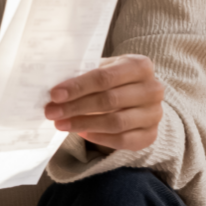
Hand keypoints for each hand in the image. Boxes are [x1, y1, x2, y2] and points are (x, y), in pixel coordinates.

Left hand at [44, 54, 164, 150]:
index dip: (78, 87)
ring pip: (115, 122)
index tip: (55, 94)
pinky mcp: (151, 135)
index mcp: (140, 66)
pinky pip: (123, 140)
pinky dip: (99, 138)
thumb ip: (83, 74)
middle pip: (109, 100)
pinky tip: (81, 133)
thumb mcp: (103, 67)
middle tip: (51, 112)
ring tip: (61, 124)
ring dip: (84, 124)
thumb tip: (54, 89)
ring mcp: (154, 114)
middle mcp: (153, 89)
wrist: (138, 94)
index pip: (104, 77)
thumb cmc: (113, 77)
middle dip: (76, 107)